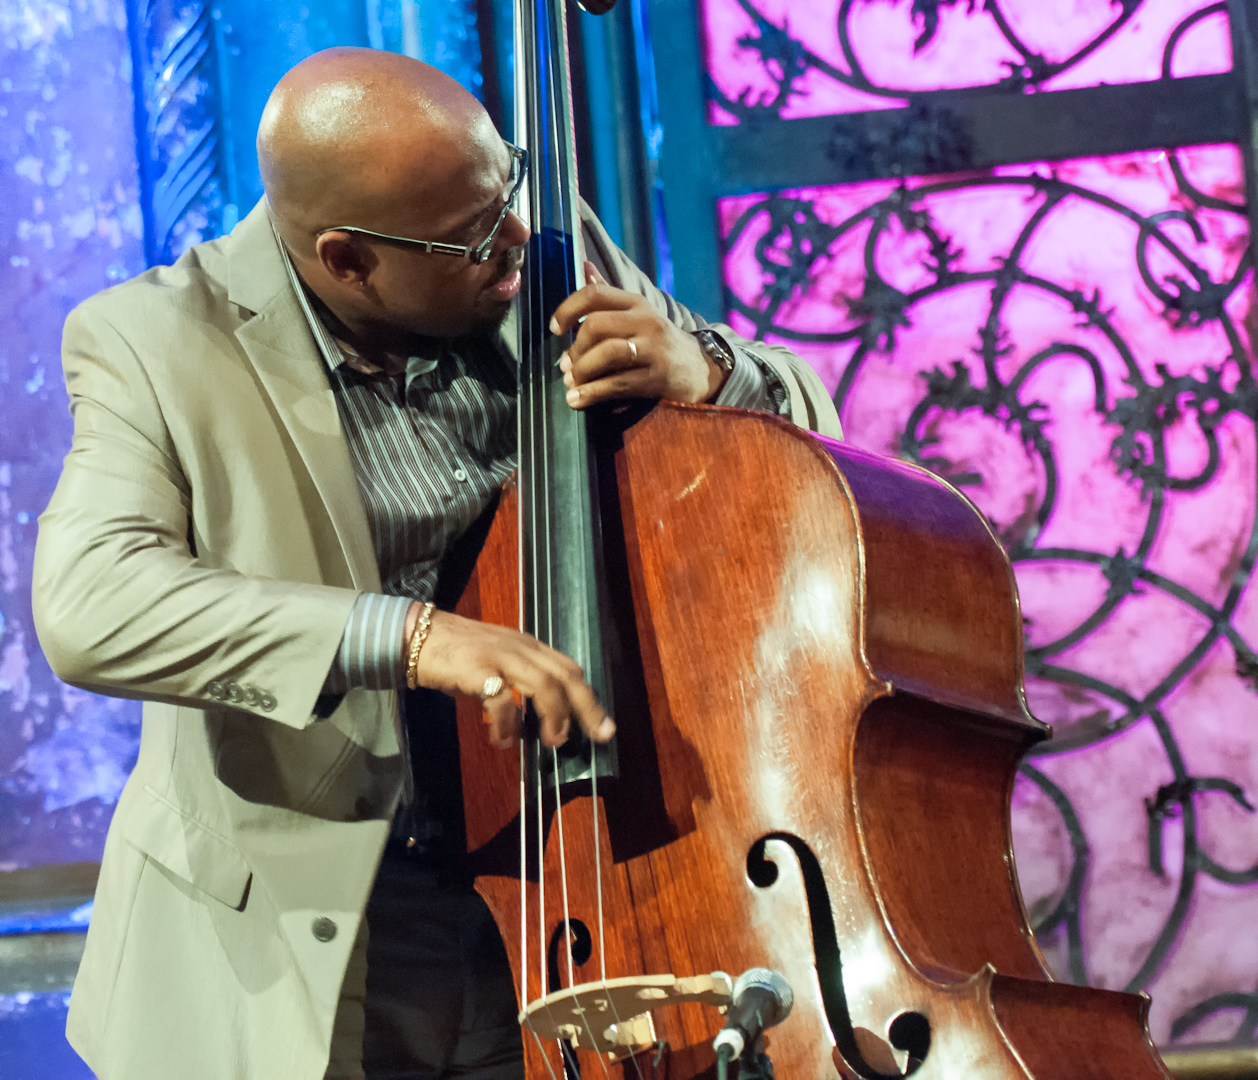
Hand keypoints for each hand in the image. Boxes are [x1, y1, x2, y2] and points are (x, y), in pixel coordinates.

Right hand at [405, 606, 614, 749]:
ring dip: (553, 715)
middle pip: (565, 676)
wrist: (419, 637)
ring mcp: (499, 656)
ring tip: (552, 740)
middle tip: (598, 735)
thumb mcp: (499, 661)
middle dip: (586, 708)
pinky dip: (507, 723)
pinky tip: (502, 740)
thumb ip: (522, 681)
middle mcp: (521, 648)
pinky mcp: (477, 669)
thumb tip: (540, 715)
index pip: (569, 669)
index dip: (589, 698)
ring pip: (543, 684)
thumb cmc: (459, 653)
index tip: (603, 725)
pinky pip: (502, 698)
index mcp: (529, 646)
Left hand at [549, 262, 727, 407]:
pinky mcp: (657, 377)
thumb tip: (584, 265)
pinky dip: (592, 394)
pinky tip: (577, 400)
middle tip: (566, 366)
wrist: (701, 369)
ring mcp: (653, 349)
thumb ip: (608, 293)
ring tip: (571, 385)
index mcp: (635, 303)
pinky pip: (618, 384)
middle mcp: (645, 321)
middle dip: (575, 349)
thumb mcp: (637, 313)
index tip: (554, 328)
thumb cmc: (659, 341)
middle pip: (596, 326)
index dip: (568, 309)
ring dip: (582, 371)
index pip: (594, 294)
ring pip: (607, 354)